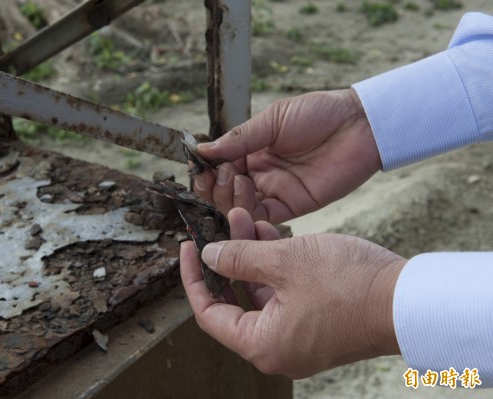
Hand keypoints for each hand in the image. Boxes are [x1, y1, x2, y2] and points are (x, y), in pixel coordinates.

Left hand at [180, 208, 404, 378]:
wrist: (410, 300)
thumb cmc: (348, 286)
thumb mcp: (285, 262)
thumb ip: (240, 258)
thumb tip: (209, 256)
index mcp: (261, 344)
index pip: (208, 313)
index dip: (193, 277)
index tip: (188, 247)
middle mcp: (276, 347)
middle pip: (234, 301)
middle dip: (226, 258)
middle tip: (219, 226)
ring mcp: (298, 336)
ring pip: (261, 292)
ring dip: (252, 256)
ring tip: (246, 217)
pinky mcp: (317, 322)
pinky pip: (284, 294)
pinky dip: (274, 266)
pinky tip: (270, 233)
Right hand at [194, 89, 380, 223]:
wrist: (360, 125)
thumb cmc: (319, 113)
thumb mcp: (272, 120)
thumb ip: (239, 140)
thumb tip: (201, 150)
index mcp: (252, 151)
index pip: (219, 167)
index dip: (207, 170)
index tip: (200, 166)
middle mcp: (259, 174)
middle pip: (225, 191)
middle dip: (215, 185)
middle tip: (221, 172)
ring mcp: (274, 191)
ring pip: (239, 206)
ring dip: (228, 196)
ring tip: (234, 178)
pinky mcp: (291, 206)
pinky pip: (262, 216)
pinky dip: (247, 211)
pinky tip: (245, 192)